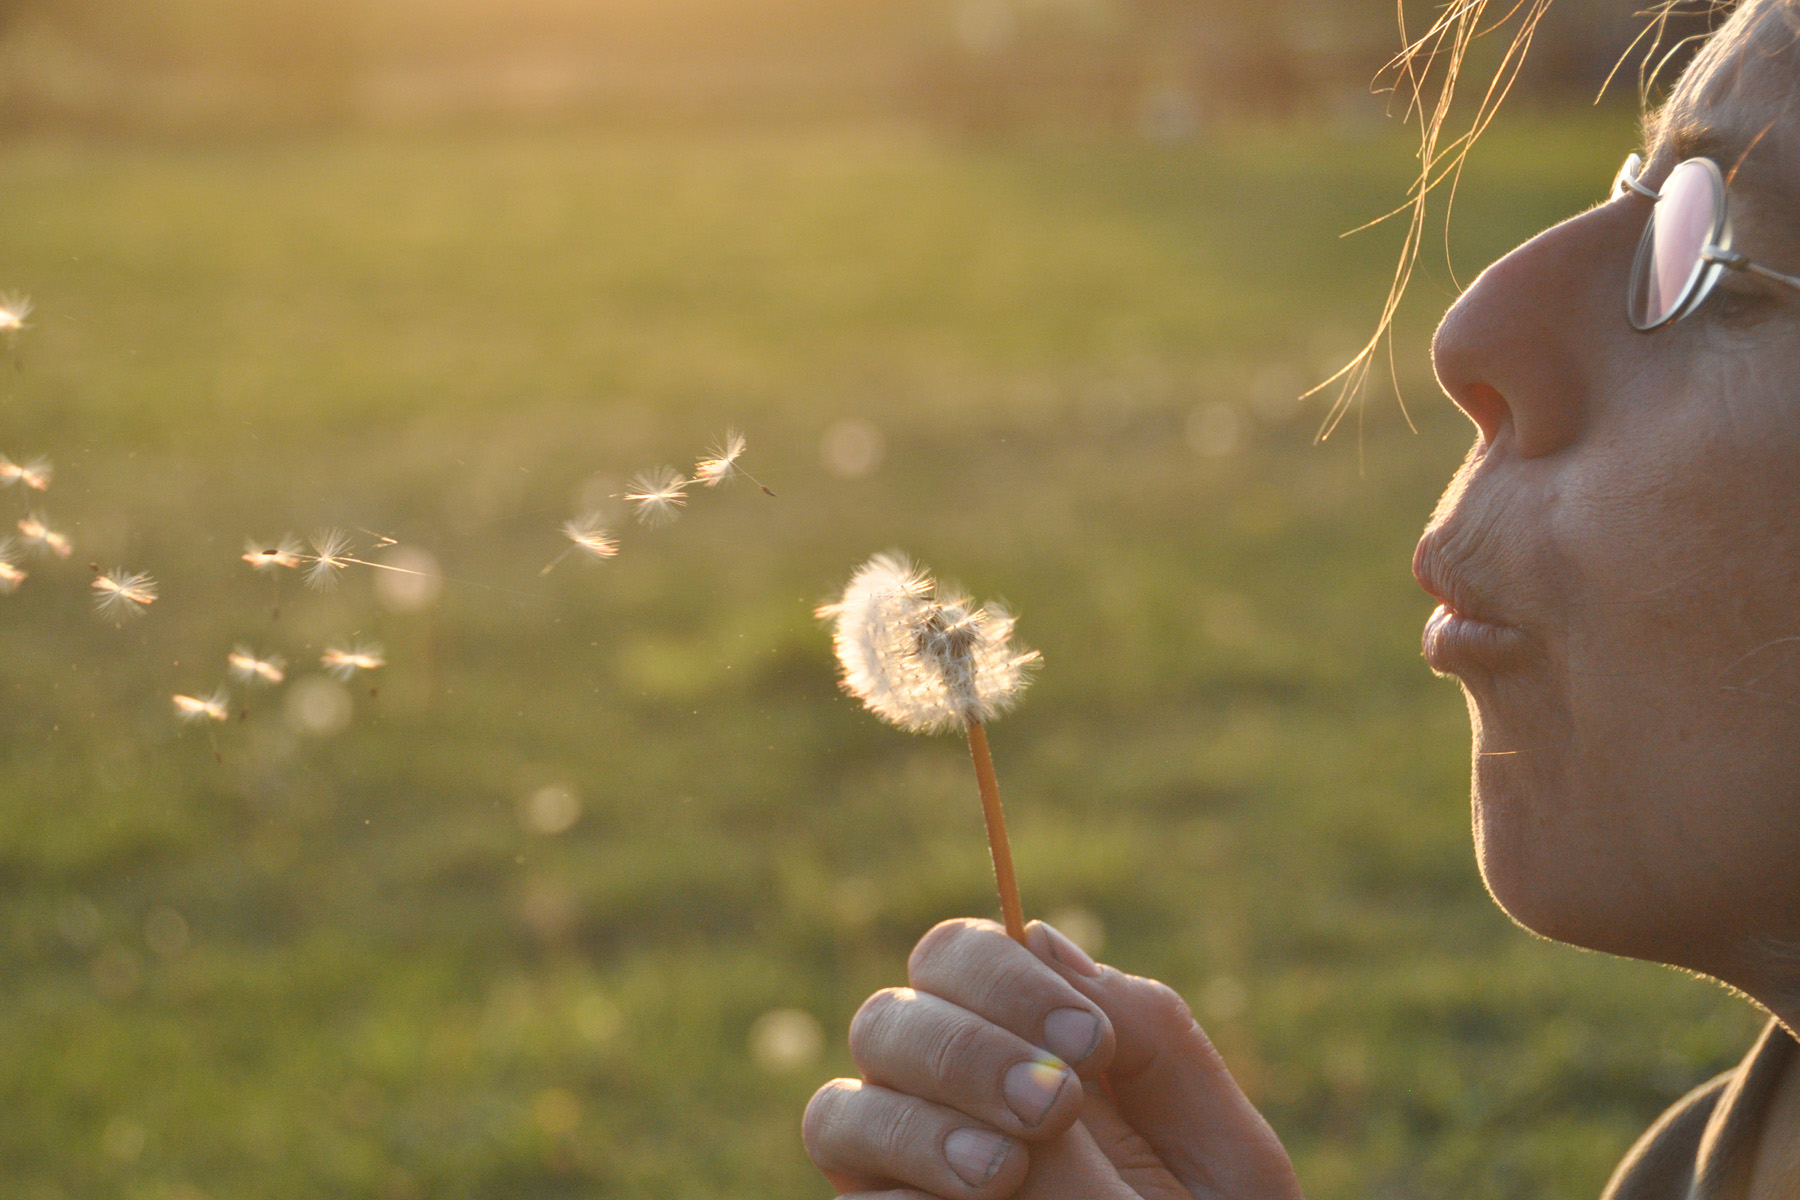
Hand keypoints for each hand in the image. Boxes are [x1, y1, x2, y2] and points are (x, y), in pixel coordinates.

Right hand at [803, 918, 1302, 1199]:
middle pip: (886, 1016)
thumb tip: (1041, 933)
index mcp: (1034, 1048)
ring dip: (922, 1128)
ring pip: (841, 1111)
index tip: (1091, 1041)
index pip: (959, 956)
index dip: (1006, 975)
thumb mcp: (1222, 1149)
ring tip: (1006, 1174)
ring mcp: (909, 1176)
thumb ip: (1153, 1035)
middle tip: (1054, 1107)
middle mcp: (949, 1100)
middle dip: (965, 1049)